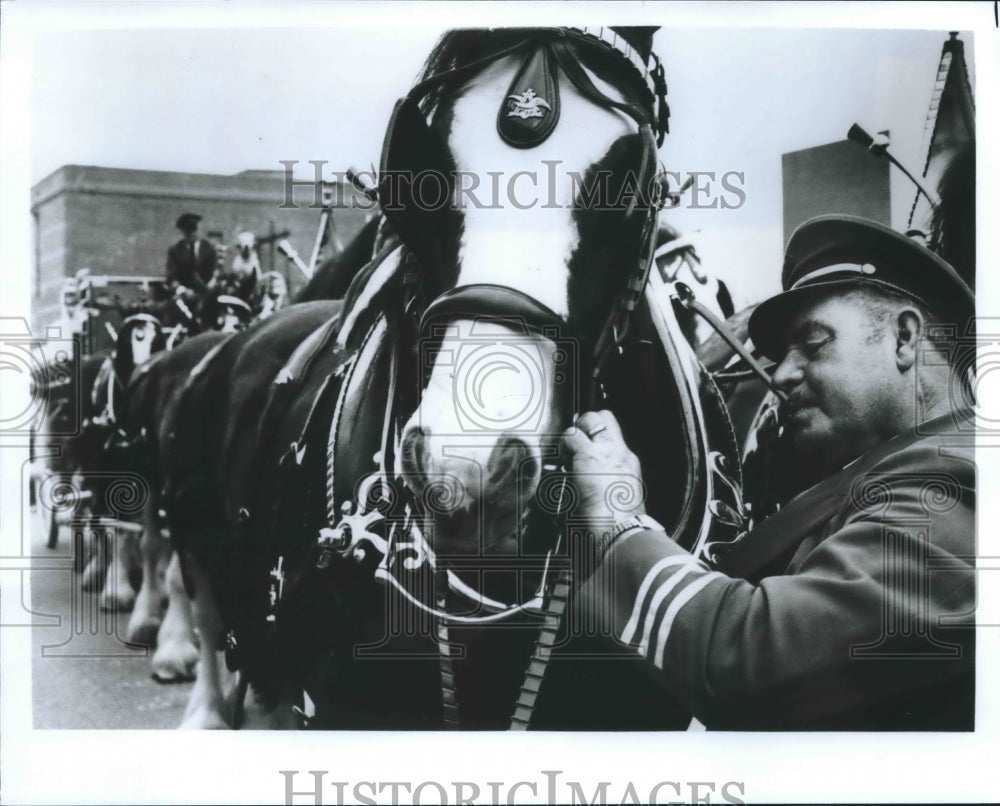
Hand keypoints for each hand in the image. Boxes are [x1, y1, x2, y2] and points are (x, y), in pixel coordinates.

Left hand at [560, 410, 646, 527]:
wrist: (621, 527)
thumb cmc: (619, 521)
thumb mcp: (620, 496)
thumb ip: (608, 481)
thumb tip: (594, 481)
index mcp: (627, 461)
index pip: (613, 433)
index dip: (596, 433)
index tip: (585, 442)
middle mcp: (619, 451)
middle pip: (604, 417)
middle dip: (586, 423)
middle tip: (575, 440)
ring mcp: (605, 451)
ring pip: (588, 419)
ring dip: (573, 434)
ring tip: (567, 452)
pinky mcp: (588, 455)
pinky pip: (571, 436)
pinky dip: (563, 445)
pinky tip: (562, 459)